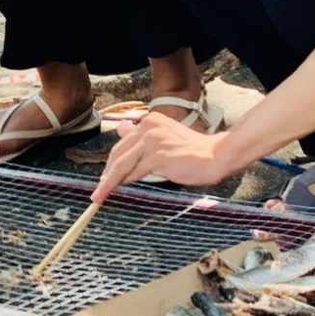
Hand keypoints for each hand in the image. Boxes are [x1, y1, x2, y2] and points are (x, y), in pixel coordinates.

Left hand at [93, 117, 247, 200]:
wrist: (216, 156)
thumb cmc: (193, 151)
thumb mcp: (165, 139)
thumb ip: (144, 139)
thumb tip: (121, 130)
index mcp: (151, 120)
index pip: (124, 142)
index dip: (112, 161)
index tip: (105, 175)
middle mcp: (148, 126)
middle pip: (118, 152)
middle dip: (106, 173)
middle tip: (98, 190)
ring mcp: (152, 141)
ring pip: (122, 164)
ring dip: (109, 181)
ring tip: (99, 195)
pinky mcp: (157, 156)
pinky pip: (134, 172)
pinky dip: (124, 182)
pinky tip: (116, 191)